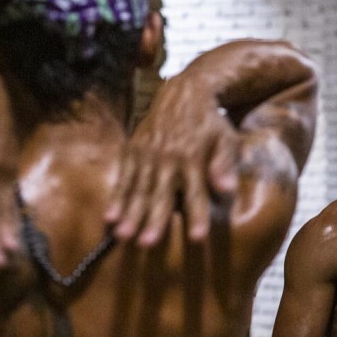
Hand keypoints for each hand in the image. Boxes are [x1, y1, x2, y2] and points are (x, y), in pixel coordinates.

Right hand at [107, 80, 238, 245]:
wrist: (184, 93)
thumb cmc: (211, 124)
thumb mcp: (226, 140)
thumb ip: (225, 165)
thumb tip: (227, 189)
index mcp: (192, 158)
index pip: (196, 193)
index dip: (196, 215)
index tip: (196, 238)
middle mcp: (167, 158)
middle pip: (161, 195)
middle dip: (154, 220)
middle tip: (148, 244)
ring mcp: (146, 155)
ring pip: (138, 189)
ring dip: (130, 214)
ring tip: (123, 237)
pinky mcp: (132, 151)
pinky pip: (123, 178)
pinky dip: (116, 198)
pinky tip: (109, 218)